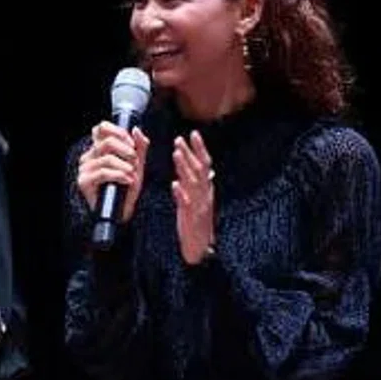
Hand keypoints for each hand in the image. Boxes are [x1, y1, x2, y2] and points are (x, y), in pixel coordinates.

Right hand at [75, 121, 148, 222]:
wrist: (121, 212)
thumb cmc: (127, 189)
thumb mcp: (137, 165)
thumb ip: (139, 147)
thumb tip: (136, 129)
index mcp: (100, 149)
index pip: (101, 129)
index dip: (117, 131)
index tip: (131, 143)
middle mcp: (90, 156)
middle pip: (107, 142)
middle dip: (126, 150)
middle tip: (135, 160)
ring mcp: (85, 169)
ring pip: (107, 158)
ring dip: (124, 165)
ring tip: (132, 174)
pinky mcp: (84, 181)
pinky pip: (103, 173)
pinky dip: (119, 175)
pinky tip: (127, 180)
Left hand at [171, 131, 216, 264]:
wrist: (201, 246)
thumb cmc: (197, 220)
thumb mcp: (199, 198)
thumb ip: (198, 182)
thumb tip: (200, 165)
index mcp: (206, 187)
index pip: (205, 163)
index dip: (200, 148)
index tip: (193, 133)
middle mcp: (205, 193)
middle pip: (198, 169)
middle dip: (189, 153)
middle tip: (179, 139)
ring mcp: (198, 204)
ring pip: (193, 182)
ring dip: (184, 167)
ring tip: (176, 154)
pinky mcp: (190, 216)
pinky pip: (186, 203)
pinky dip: (181, 193)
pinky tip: (174, 185)